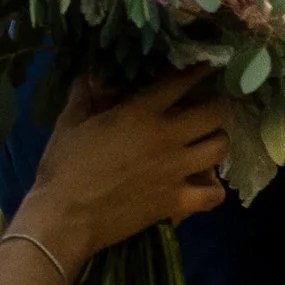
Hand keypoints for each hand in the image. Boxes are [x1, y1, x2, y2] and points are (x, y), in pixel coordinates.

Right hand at [17, 71, 231, 266]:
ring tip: (209, 142)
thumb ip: (84, 96)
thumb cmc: (64, 168)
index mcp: (142, 113)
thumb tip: (90, 76)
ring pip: (220, 147)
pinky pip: (212, 194)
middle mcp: (167, 137)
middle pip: (215, 112)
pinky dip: (213, 190)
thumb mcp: (70, 124)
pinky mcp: (175, 202)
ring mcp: (175, 170)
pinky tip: (204, 186)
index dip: (200, 70)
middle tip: (211, 107)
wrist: (64, 219)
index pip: (182, 82)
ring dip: (218, 141)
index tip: (209, 66)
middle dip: (218, 105)